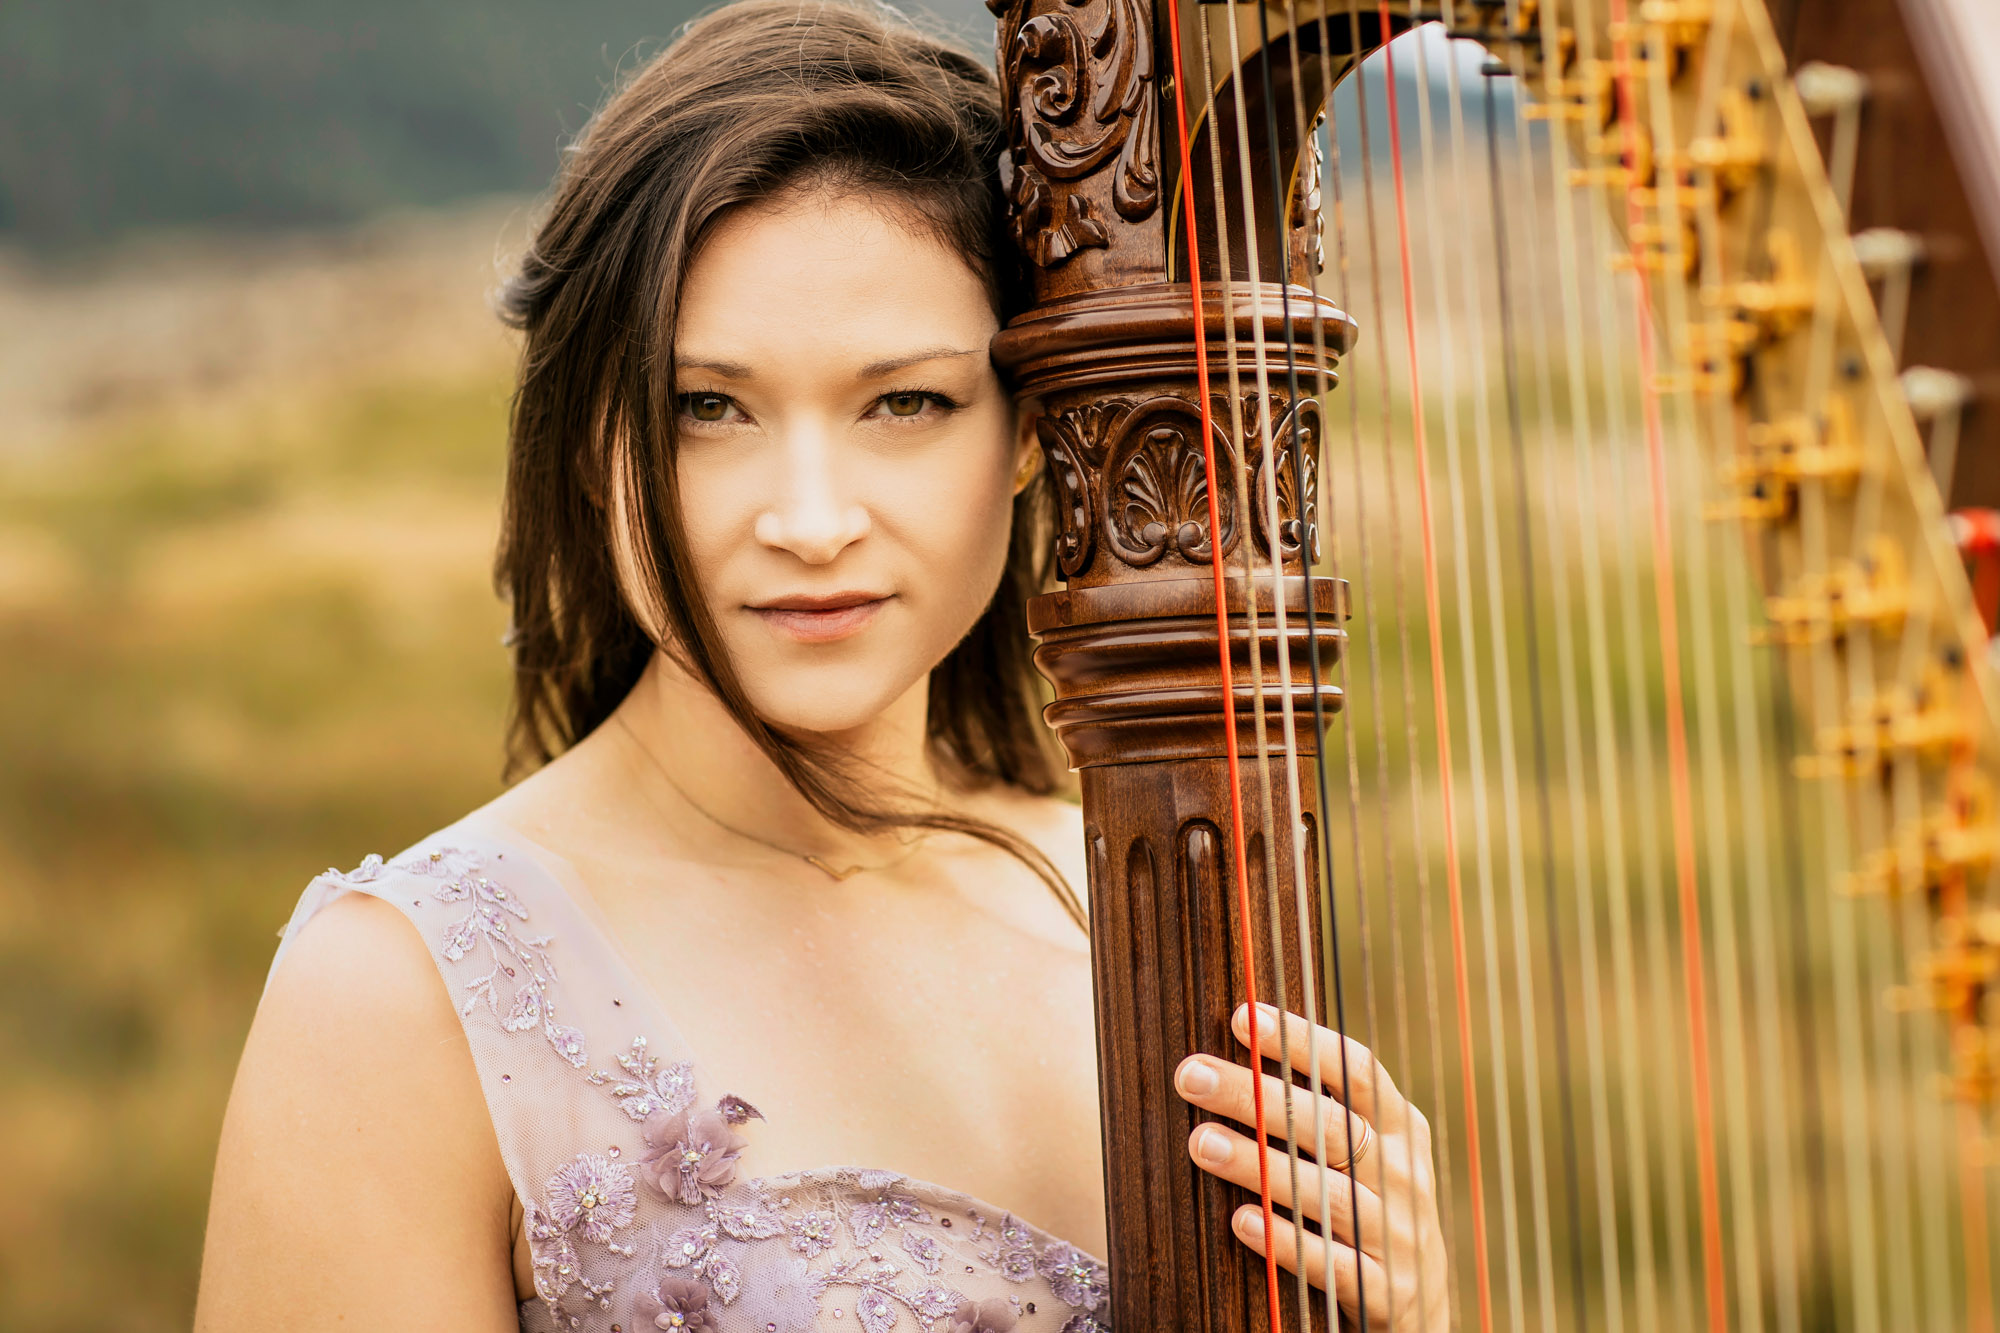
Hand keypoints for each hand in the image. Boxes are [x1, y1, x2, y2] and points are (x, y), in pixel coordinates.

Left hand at [1173, 1002, 1447, 1331]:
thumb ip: (1321, 1107)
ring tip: (1201, 1142)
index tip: (1243, 1017)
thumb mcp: (1367, 1150)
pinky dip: (1285, 1241)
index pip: (1356, 1070)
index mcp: (1399, 1126)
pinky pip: (1331, 1264)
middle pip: (1328, 1125)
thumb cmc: (1370, 1203)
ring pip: (1324, 1193)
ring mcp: (1397, 1233)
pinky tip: (1241, 1220)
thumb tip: (1242, 1037)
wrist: (1424, 1303)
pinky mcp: (1384, 1290)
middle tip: (1192, 1074)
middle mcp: (1403, 1172)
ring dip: (1259, 1165)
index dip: (1301, 1042)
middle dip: (1256, 1097)